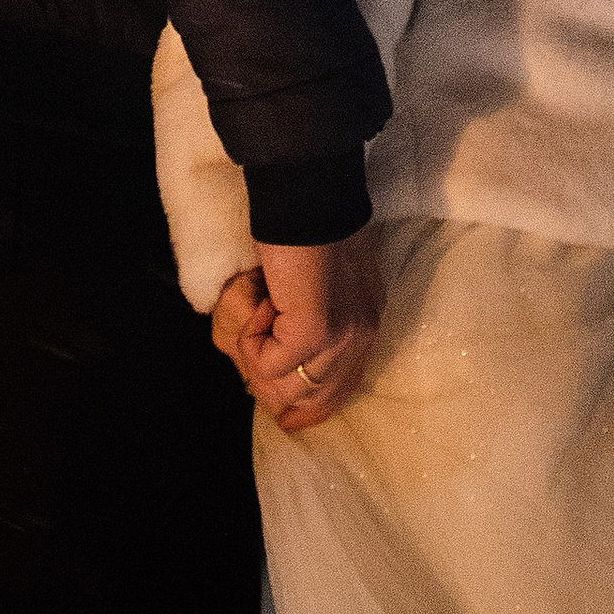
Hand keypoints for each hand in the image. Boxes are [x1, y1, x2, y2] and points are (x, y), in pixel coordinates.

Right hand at [210, 227, 381, 429]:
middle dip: (268, 383)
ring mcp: (339, 339)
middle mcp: (360, 339)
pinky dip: (249, 336)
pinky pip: (265, 364)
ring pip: (280, 389)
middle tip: (248, 340)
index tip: (283, 419)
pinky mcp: (313, 333)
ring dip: (253, 354)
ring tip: (255, 308)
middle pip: (308, 402)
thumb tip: (278, 367)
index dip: (307, 410)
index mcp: (365, 326)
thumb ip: (309, 323)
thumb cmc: (305, 228)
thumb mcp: (317, 284)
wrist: (307, 194)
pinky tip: (258, 298)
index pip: (340, 392)